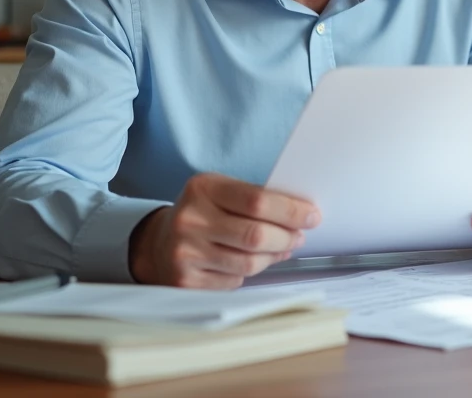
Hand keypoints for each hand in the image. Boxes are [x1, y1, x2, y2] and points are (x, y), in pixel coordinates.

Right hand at [129, 172, 320, 288]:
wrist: (158, 244)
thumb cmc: (204, 215)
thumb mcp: (221, 193)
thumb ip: (256, 200)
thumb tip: (302, 216)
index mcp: (202, 188)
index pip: (257, 200)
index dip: (290, 210)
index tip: (312, 216)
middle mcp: (190, 220)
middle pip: (256, 235)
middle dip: (287, 237)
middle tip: (300, 236)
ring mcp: (185, 253)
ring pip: (249, 263)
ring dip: (273, 257)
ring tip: (281, 248)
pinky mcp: (185, 282)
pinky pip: (234, 281)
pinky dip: (250, 273)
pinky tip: (252, 262)